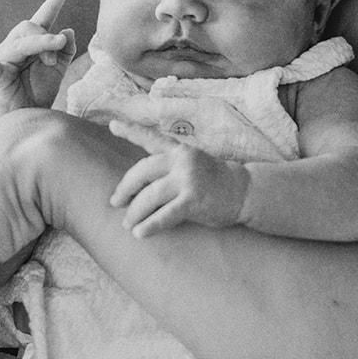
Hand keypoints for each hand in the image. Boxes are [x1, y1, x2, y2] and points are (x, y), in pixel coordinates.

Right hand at [0, 0, 75, 114]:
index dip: (51, 5)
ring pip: (20, 43)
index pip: (41, 20)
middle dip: (47, 40)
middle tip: (55, 60)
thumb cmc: (38, 92)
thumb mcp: (58, 71)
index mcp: (31, 44)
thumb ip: (66, 51)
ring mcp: (3, 59)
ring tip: (51, 61)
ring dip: (40, 47)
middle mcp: (15, 47)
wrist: (28, 118)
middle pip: (29, 28)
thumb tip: (68, 31)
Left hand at [108, 119, 248, 237]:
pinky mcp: (193, 200)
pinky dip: (150, 225)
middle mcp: (182, 161)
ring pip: (150, 196)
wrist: (244, 192)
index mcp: (179, 150)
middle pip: (142, 172)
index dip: (131, 131)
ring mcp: (188, 179)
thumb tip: (136, 188)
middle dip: (125, 189)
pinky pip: (165, 215)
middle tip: (115, 203)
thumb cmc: (213, 181)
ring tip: (128, 225)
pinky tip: (140, 234)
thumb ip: (168, 169)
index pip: (150, 138)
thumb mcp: (191, 165)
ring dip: (135, 213)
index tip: (112, 125)